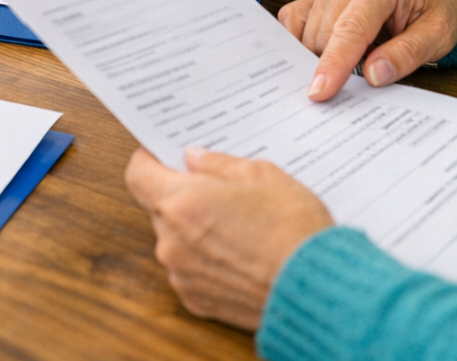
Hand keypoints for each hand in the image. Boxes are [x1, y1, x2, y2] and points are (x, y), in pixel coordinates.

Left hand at [124, 147, 331, 330]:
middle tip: (217, 188)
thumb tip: (194, 158)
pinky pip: (190, 268)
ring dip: (194, 228)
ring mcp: (182, 274)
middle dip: (181, 194)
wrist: (318, 290)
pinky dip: (206, 258)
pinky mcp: (197, 301)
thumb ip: (218, 163)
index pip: (138, 173)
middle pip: (159, 206)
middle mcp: (172, 241)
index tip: (165, 154)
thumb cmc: (292, 228)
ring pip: (175, 238)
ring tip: (237, 223)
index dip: (149, 160)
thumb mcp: (260, 174)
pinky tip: (239, 252)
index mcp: (181, 203)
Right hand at [278, 0, 456, 100]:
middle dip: (331, 67)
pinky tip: (319, 55)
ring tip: (353, 64)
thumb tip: (374, 75)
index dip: (333, 63)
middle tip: (355, 86)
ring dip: (321, 57)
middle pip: (323, 36)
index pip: (350, 30)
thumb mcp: (438, 35)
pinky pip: (294, 19)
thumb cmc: (436, 5)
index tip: (320, 91)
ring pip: (308, 34)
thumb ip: (407, 54)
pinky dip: (299, 40)